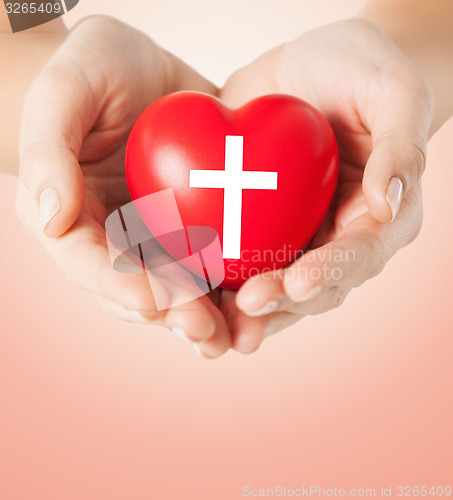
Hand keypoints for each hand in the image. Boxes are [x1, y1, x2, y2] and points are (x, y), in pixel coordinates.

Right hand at [16, 16, 231, 357]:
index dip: (119, 286)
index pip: (89, 263)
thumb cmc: (92, 68)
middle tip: (205, 333)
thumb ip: (47, 150)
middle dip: (173, 314)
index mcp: (74, 217)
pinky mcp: (198, 220)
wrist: (139, 65)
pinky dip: (236, 281)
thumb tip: (51, 217)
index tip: (151, 301)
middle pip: (140, 288)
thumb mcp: (63, 92)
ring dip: (208, 314)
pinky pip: (216, 256)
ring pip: (181, 284)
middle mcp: (116, 236)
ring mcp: (159, 232)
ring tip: (237, 336)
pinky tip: (261, 297)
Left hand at [218, 19, 432, 351]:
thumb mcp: (392, 93)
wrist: (313, 65)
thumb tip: (386, 205)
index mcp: (374, 217)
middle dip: (278, 301)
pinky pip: (233, 255)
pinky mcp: (253, 222)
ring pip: (270, 283)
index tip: (298, 284)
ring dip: (243, 310)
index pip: (357, 255)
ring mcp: (292, 234)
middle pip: (310, 284)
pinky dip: (212, 278)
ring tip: (214, 330)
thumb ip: (400, 147)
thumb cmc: (361, 72)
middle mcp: (333, 236)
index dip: (330, 273)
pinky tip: (187, 292)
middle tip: (246, 309)